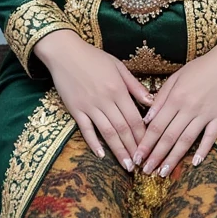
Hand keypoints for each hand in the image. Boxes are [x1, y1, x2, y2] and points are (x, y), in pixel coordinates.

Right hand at [33, 29, 153, 170]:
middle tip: (140, 165)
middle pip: (122, 128)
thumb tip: (151, 102)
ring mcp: (89, 106)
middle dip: (132, 148)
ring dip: (117, 150)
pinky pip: (86, 129)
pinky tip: (101, 154)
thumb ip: (134, 85)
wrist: (65, 52)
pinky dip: (93, 143)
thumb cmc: (94, 57)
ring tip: (126, 165)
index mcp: (118, 89)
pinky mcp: (75, 109)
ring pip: (107, 132)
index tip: (149, 148)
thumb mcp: (118, 66)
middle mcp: (105, 99)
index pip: (134, 117)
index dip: (142, 135)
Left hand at [133, 41, 216, 176]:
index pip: (157, 125)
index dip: (146, 143)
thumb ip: (161, 97)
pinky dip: (203, 150)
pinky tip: (195, 163)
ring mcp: (205, 114)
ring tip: (163, 173)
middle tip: (146, 171)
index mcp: (176, 97)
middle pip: (169, 136)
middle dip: (156, 156)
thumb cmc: (201, 67)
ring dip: (174, 158)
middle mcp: (188, 108)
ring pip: (186, 140)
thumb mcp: (177, 77)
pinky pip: (210, 137)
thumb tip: (147, 118)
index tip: (137, 157)